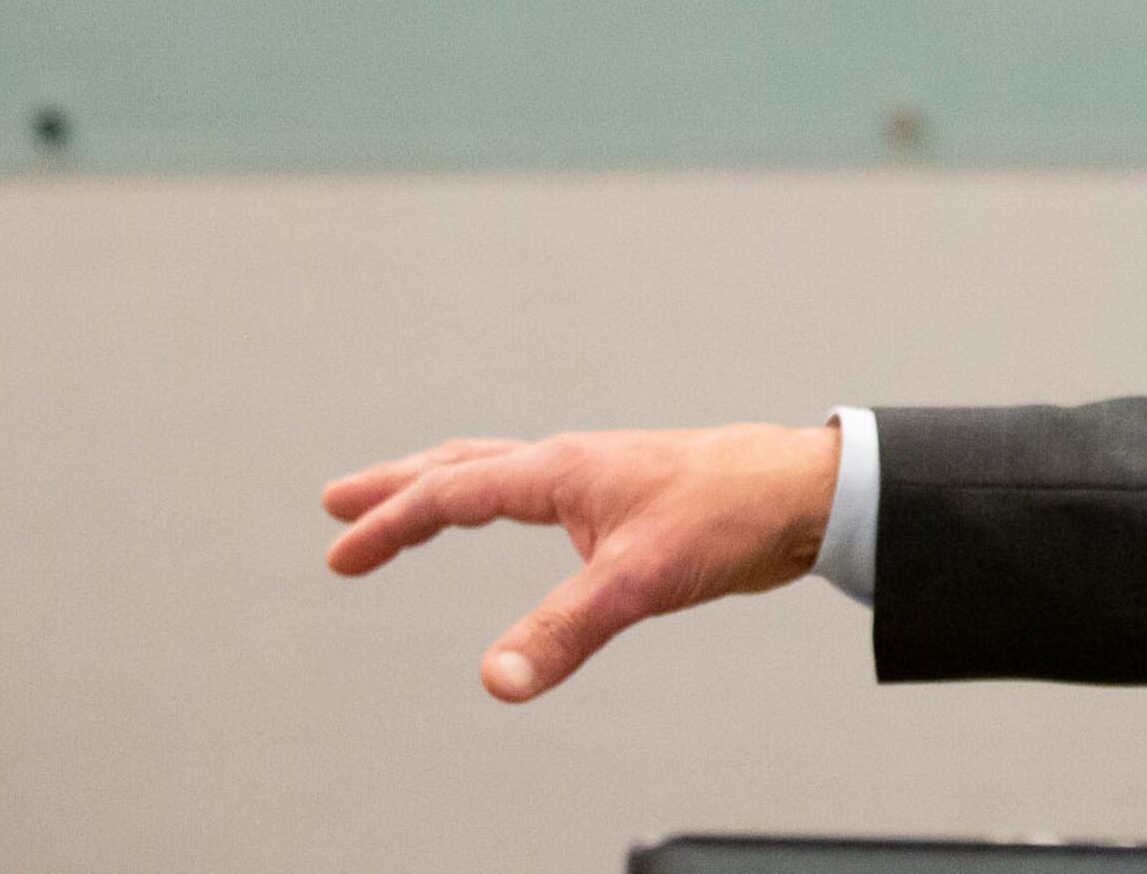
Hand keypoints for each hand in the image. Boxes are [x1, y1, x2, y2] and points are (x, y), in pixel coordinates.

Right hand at [320, 422, 839, 701]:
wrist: (808, 492)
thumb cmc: (733, 515)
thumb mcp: (641, 581)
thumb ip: (565, 632)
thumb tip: (494, 683)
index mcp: (560, 469)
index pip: (451, 492)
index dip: (390, 524)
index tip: (341, 555)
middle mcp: (572, 463)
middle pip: (463, 467)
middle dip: (397, 487)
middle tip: (338, 504)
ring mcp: (600, 477)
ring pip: (501, 472)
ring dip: (443, 487)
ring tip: (403, 507)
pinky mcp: (627, 499)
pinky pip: (539, 491)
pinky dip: (499, 499)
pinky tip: (514, 517)